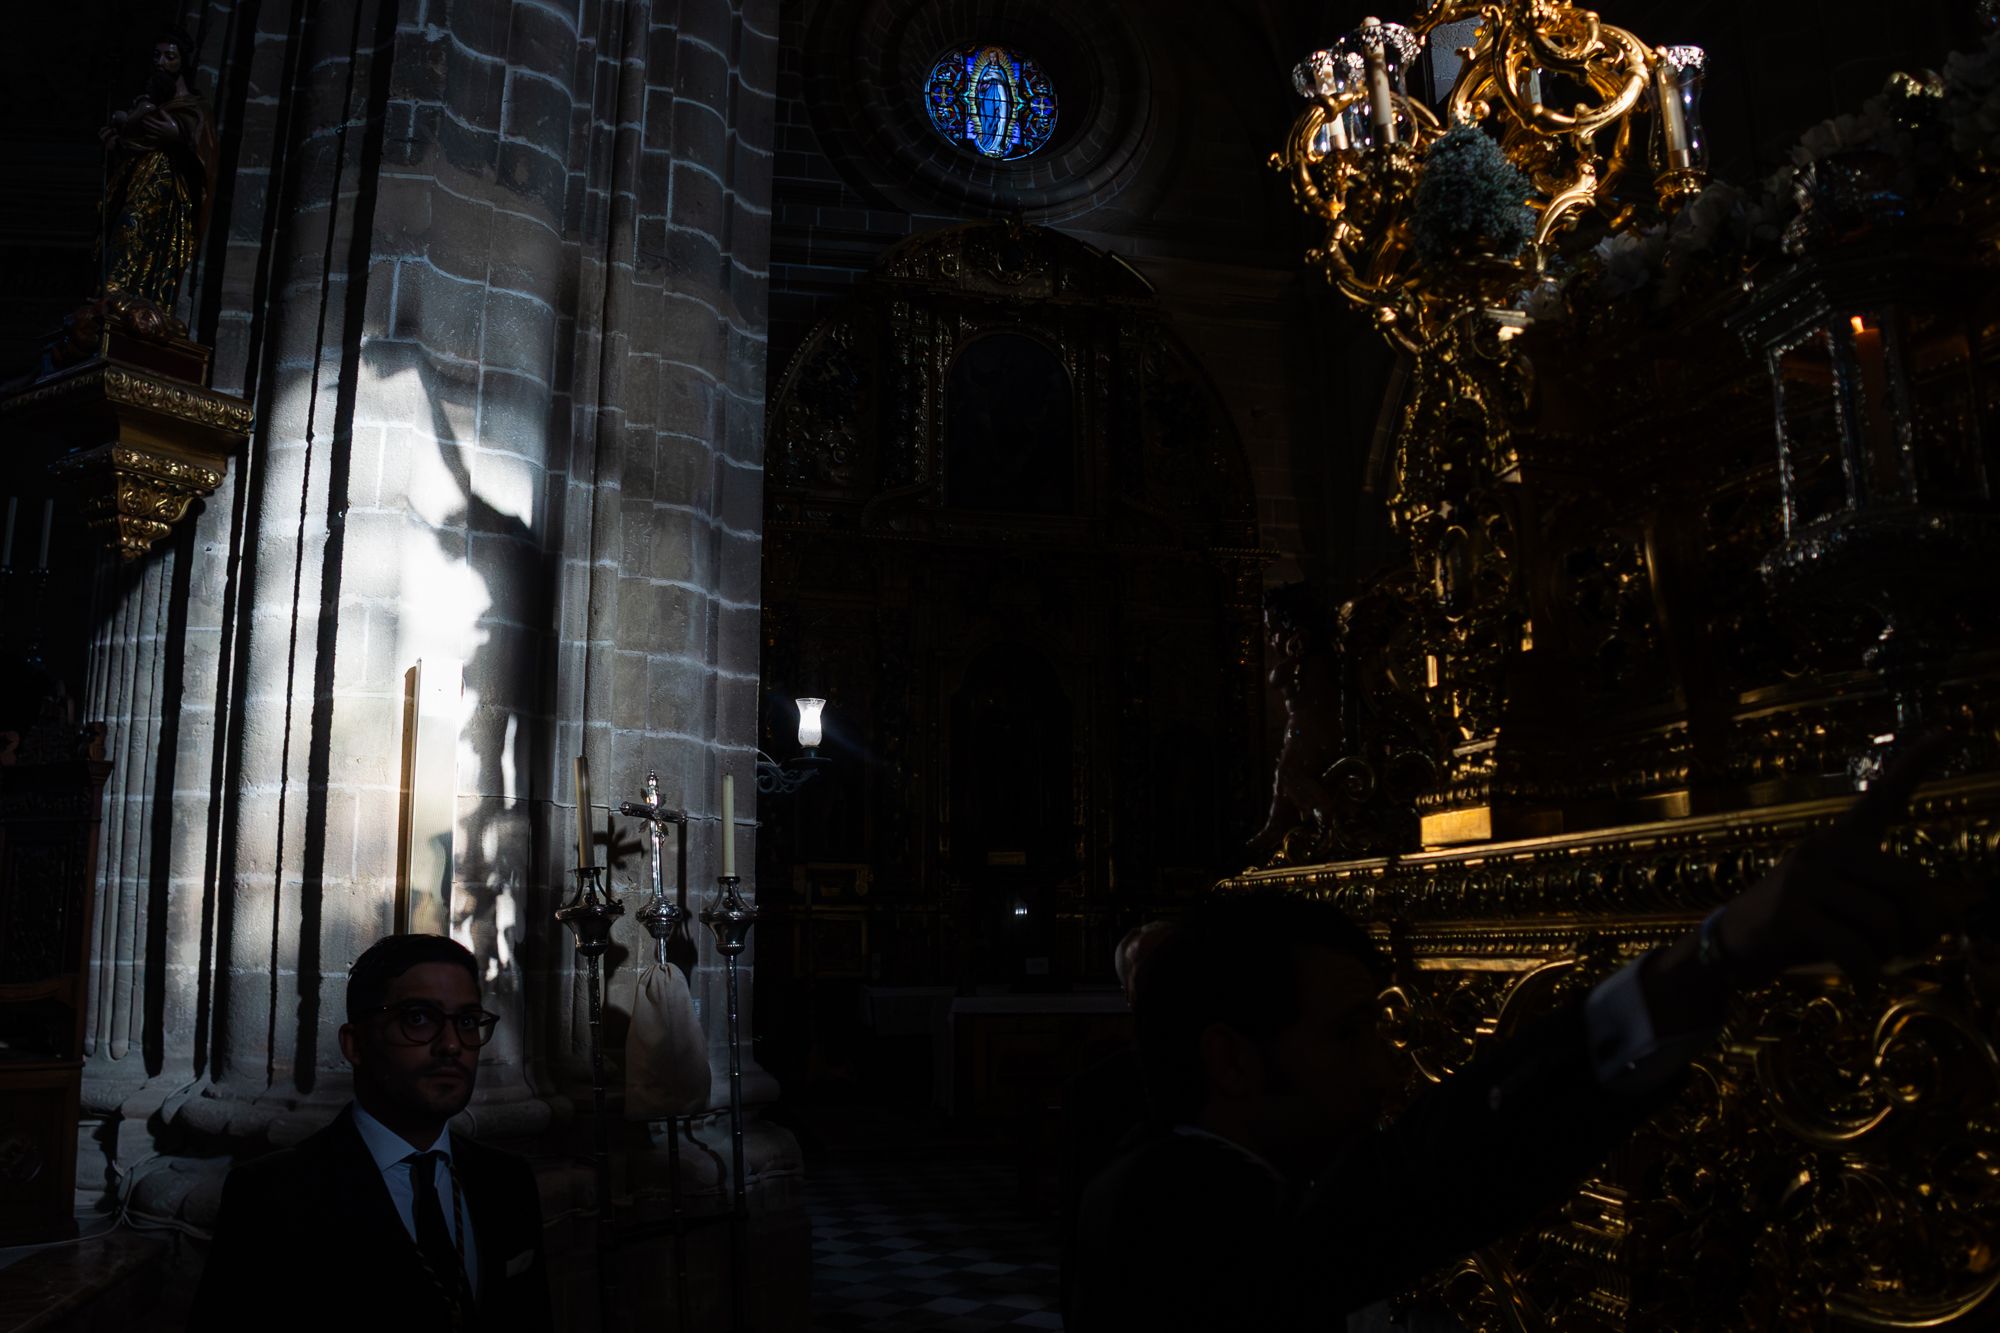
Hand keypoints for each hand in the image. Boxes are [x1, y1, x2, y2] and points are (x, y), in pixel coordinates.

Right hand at [1638, 733, 1962, 1036]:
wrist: (1731, 945)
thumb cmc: (1801, 928)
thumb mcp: (1846, 909)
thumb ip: (1894, 909)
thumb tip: (1940, 927)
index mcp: (1840, 840)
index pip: (1883, 796)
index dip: (1918, 763)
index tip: (1951, 730)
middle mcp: (1823, 848)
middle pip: (1909, 883)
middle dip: (1919, 926)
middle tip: (1906, 948)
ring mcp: (1804, 877)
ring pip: (1885, 921)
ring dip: (1890, 954)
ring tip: (1874, 963)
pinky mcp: (1790, 911)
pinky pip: (1855, 949)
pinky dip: (1869, 975)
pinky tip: (1864, 983)